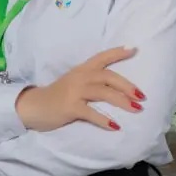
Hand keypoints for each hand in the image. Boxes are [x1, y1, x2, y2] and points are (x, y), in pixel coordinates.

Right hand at [15, 47, 142, 131]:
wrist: (33, 107)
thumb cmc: (57, 96)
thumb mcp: (73, 83)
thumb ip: (90, 81)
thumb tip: (117, 89)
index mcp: (81, 70)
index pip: (101, 58)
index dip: (117, 53)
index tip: (134, 49)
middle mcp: (79, 77)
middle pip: (108, 76)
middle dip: (127, 85)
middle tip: (142, 96)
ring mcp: (74, 92)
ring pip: (103, 92)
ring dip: (122, 100)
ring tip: (137, 109)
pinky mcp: (70, 107)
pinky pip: (91, 113)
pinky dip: (105, 120)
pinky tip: (115, 126)